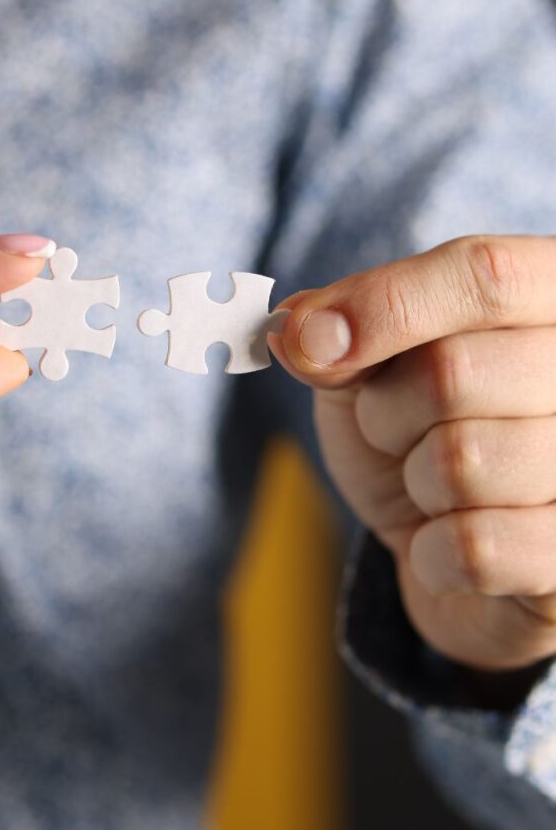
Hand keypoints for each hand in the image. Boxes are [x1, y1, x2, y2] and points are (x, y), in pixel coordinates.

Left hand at [269, 235, 555, 673]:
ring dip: (417, 485)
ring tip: (439, 489)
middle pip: (453, 372)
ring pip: (462, 463)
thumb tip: (300, 329)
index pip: (483, 275)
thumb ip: (338, 334)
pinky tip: (454, 544)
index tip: (304, 338)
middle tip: (403, 435)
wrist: (454, 553)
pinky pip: (475, 547)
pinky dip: (433, 553)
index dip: (382, 305)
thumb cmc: (420, 440)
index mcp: (553, 296)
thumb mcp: (370, 371)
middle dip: (388, 414)